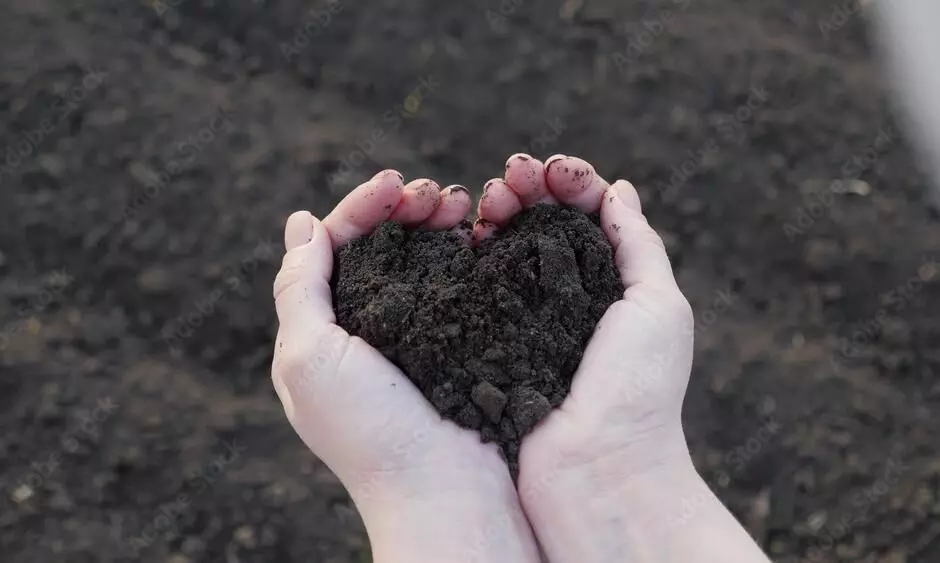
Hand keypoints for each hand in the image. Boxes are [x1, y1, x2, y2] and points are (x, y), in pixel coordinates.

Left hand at [271, 170, 539, 562]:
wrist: (446, 492)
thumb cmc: (369, 432)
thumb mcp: (309, 358)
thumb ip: (299, 289)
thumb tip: (301, 224)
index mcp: (323, 332)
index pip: (334, 249)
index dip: (360, 209)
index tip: (395, 185)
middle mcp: (367, 332)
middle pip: (381, 249)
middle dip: (405, 210)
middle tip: (438, 193)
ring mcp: (416, 339)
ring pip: (423, 261)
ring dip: (439, 225)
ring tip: (465, 206)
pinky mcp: (459, 346)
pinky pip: (461, 287)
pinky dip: (469, 255)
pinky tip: (484, 236)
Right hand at [477, 154, 769, 562]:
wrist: (595, 469)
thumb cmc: (639, 389)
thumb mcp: (659, 307)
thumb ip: (640, 244)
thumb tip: (619, 188)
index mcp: (611, 284)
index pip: (588, 215)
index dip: (570, 183)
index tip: (552, 168)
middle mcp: (566, 295)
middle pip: (542, 223)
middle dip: (527, 189)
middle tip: (512, 175)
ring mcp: (524, 316)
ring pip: (506, 246)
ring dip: (498, 211)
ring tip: (488, 199)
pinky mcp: (490, 338)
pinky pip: (476, 284)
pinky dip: (472, 251)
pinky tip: (469, 232)